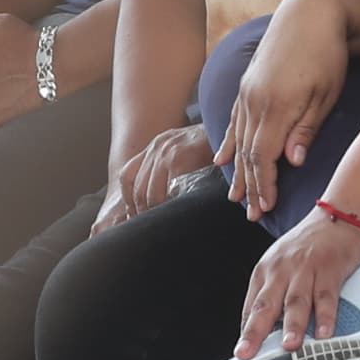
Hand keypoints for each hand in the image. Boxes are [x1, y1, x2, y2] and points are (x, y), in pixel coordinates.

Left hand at [100, 122, 216, 229]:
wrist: (232, 132)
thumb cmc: (215, 148)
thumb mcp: (187, 150)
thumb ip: (171, 168)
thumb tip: (160, 198)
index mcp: (157, 146)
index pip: (127, 175)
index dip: (128, 199)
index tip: (134, 215)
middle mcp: (157, 147)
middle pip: (136, 187)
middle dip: (139, 211)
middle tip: (147, 227)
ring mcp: (166, 152)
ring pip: (149, 193)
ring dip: (153, 212)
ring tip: (162, 226)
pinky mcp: (178, 159)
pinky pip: (166, 192)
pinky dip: (168, 207)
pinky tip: (176, 215)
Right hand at [222, 0, 359, 216]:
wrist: (309, 12)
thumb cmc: (326, 53)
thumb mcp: (326, 93)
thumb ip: (306, 128)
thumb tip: (292, 162)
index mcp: (276, 106)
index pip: (263, 156)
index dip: (264, 185)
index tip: (266, 209)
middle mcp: (255, 101)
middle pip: (248, 153)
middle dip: (250, 186)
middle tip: (251, 215)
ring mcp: (247, 92)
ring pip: (239, 140)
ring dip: (238, 171)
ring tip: (236, 197)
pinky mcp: (246, 84)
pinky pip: (233, 120)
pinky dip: (228, 143)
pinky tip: (222, 160)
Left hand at [237, 203, 359, 358]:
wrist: (341, 214)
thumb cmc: (310, 245)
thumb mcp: (282, 263)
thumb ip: (273, 292)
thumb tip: (265, 330)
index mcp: (265, 270)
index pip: (251, 307)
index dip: (246, 332)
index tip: (242, 355)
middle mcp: (281, 269)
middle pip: (266, 305)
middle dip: (255, 332)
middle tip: (246, 354)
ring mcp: (306, 268)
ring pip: (296, 301)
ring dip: (292, 326)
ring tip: (289, 347)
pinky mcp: (330, 268)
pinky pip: (327, 296)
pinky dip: (326, 316)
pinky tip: (325, 334)